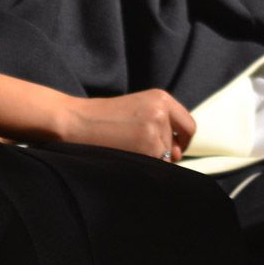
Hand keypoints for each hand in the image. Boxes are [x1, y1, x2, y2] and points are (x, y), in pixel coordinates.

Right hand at [52, 89, 194, 160]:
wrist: (76, 121)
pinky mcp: (148, 147)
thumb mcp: (137, 111)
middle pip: (177, 144)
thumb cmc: (103, 118)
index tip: (173, 148)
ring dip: (149, 158)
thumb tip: (179, 155)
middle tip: (138, 148)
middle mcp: (162, 111)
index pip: (188, 125)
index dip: (182, 141)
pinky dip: (143, 166)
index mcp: (161, 98)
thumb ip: (161, 127)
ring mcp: (155, 129)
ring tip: (125, 147)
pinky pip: (156, 166)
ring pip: (166, 157)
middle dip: (163, 152)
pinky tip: (124, 155)